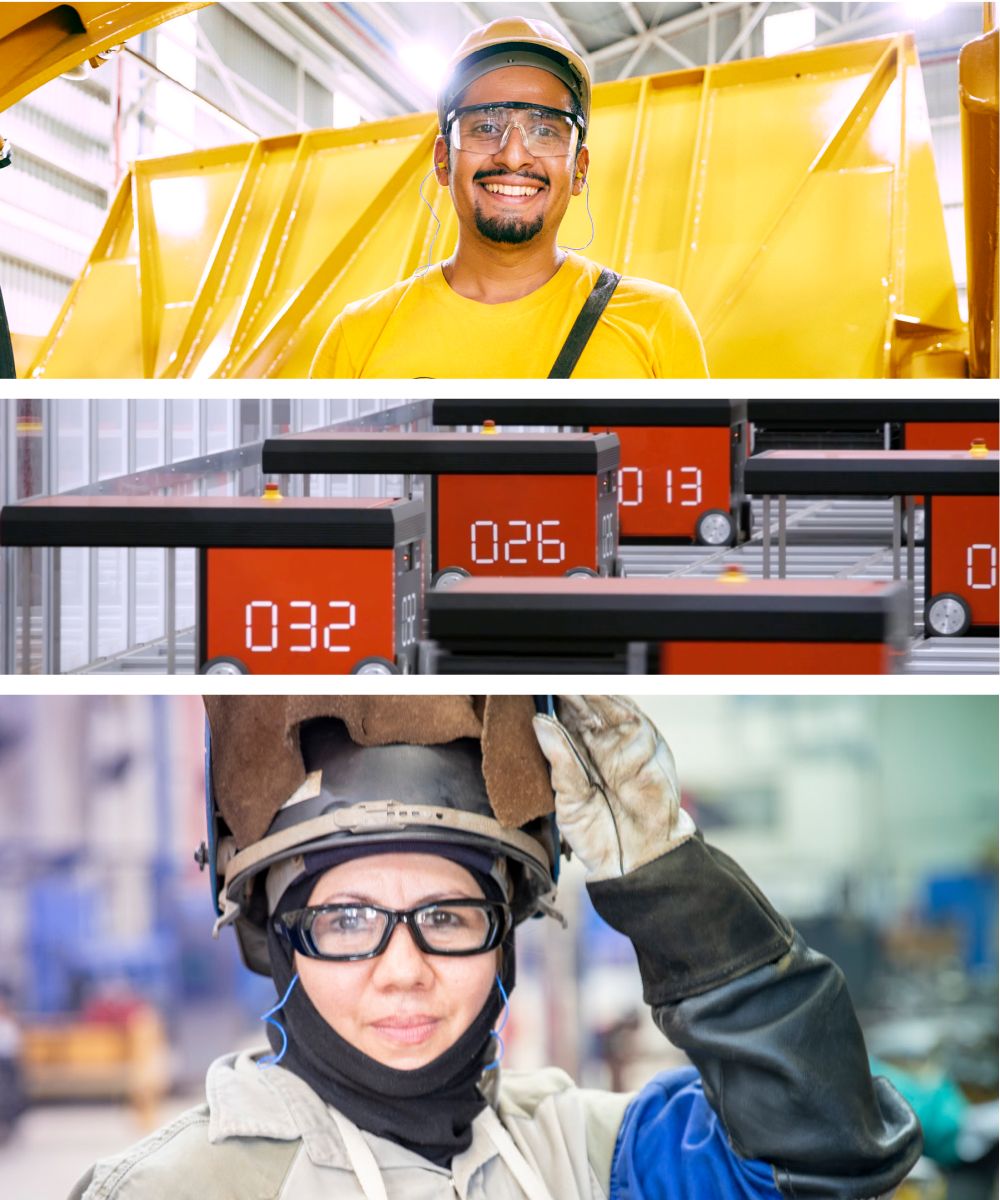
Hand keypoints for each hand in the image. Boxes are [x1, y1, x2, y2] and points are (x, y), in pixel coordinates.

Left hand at [532, 696, 695, 881]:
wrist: (638, 858)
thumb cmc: (601, 835)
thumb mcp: (570, 800)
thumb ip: (560, 762)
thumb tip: (541, 723)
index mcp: (574, 757)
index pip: (558, 722)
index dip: (547, 705)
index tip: (530, 689)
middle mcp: (598, 746)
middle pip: (580, 708)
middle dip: (565, 692)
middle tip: (546, 677)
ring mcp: (622, 743)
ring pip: (603, 706)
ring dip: (587, 690)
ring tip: (567, 679)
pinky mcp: (646, 744)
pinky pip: (629, 715)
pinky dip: (613, 700)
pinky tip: (595, 690)